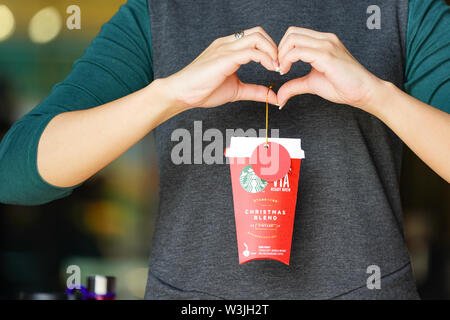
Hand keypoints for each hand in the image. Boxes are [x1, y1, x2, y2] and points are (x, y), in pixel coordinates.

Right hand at [161, 26, 278, 109]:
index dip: (270, 49)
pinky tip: (269, 69)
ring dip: (272, 51)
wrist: (182, 93)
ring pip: (257, 37)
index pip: (255, 37)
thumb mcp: (236, 90)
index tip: (276, 67)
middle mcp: (227, 44)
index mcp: (228, 48)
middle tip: (279, 66)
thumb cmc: (202, 90)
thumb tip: (273, 97)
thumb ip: (255, 91)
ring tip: (275, 67)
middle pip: (259, 32)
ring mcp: (225, 48)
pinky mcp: (224, 58)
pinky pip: (251, 52)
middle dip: (274, 47)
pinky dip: (265, 59)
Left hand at [276, 27, 384, 111]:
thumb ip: (295, 85)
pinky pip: (298, 51)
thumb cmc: (343, 86)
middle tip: (279, 68)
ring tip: (282, 71)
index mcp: (323, 42)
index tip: (280, 67)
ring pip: (293, 39)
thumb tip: (279, 95)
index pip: (295, 34)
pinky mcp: (326, 55)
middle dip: (279, 50)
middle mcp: (325, 39)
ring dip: (281, 55)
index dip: (283, 49)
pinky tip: (286, 72)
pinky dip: (287, 61)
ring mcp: (326, 45)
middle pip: (291, 33)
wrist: (364, 92)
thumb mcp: (312, 83)